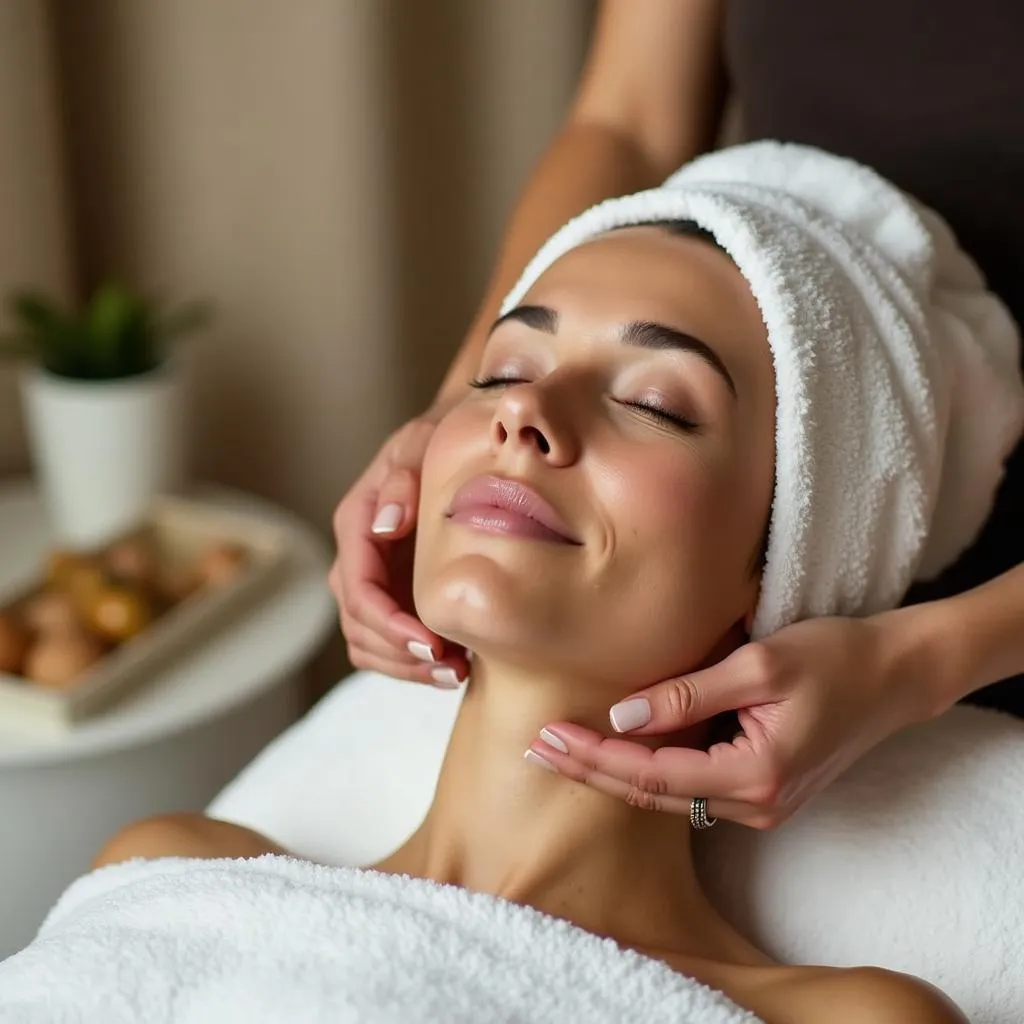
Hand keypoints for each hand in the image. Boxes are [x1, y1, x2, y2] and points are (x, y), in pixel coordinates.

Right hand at [330, 401, 469, 687]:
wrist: (456, 442)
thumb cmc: (439, 438)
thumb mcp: (422, 443)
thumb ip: (404, 479)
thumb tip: (388, 525)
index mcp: (357, 521)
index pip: (358, 588)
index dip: (390, 624)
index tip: (431, 645)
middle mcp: (357, 555)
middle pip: (358, 624)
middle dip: (400, 654)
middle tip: (452, 668)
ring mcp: (374, 579)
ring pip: (366, 641)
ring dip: (404, 667)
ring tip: (455, 673)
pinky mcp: (394, 594)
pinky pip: (386, 643)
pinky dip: (411, 663)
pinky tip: (454, 666)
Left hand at [529, 609, 942, 826]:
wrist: (894, 675)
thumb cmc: (834, 657)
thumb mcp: (760, 664)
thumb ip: (689, 694)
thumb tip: (623, 714)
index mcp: (754, 775)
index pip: (652, 774)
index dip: (595, 756)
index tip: (548, 736)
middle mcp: (755, 804)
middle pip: (651, 794)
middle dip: (590, 771)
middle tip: (535, 749)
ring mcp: (761, 805)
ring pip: (668, 795)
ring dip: (612, 773)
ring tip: (560, 750)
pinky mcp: (762, 791)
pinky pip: (690, 788)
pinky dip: (647, 771)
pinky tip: (613, 752)